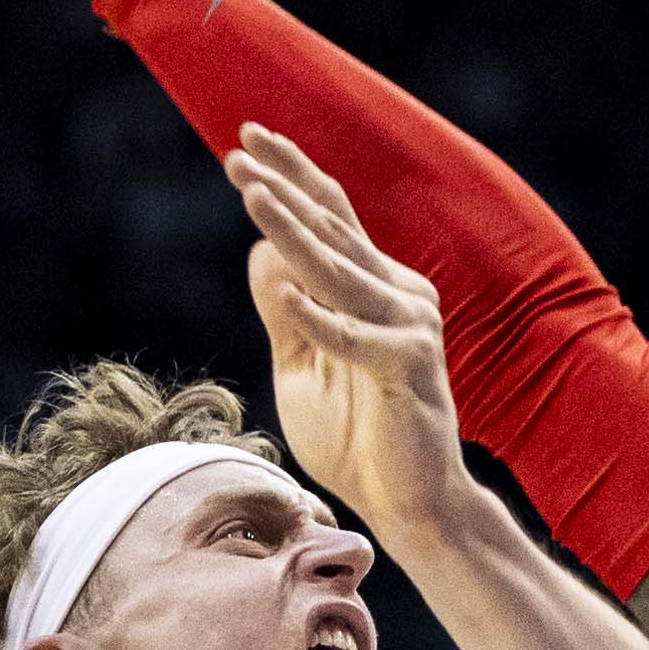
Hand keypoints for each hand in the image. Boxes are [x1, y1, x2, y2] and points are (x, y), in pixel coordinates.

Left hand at [229, 126, 478, 545]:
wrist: (408, 506)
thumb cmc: (357, 441)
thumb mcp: (302, 369)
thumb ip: (285, 314)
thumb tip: (260, 251)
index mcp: (375, 289)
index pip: (330, 220)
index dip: (290, 179)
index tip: (243, 143)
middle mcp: (399, 294)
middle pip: (334, 228)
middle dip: (283, 186)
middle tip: (238, 150)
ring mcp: (410, 328)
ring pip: (338, 270)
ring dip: (292, 230)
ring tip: (250, 193)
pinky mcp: (410, 368)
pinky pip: (353, 337)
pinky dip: (315, 316)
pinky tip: (278, 288)